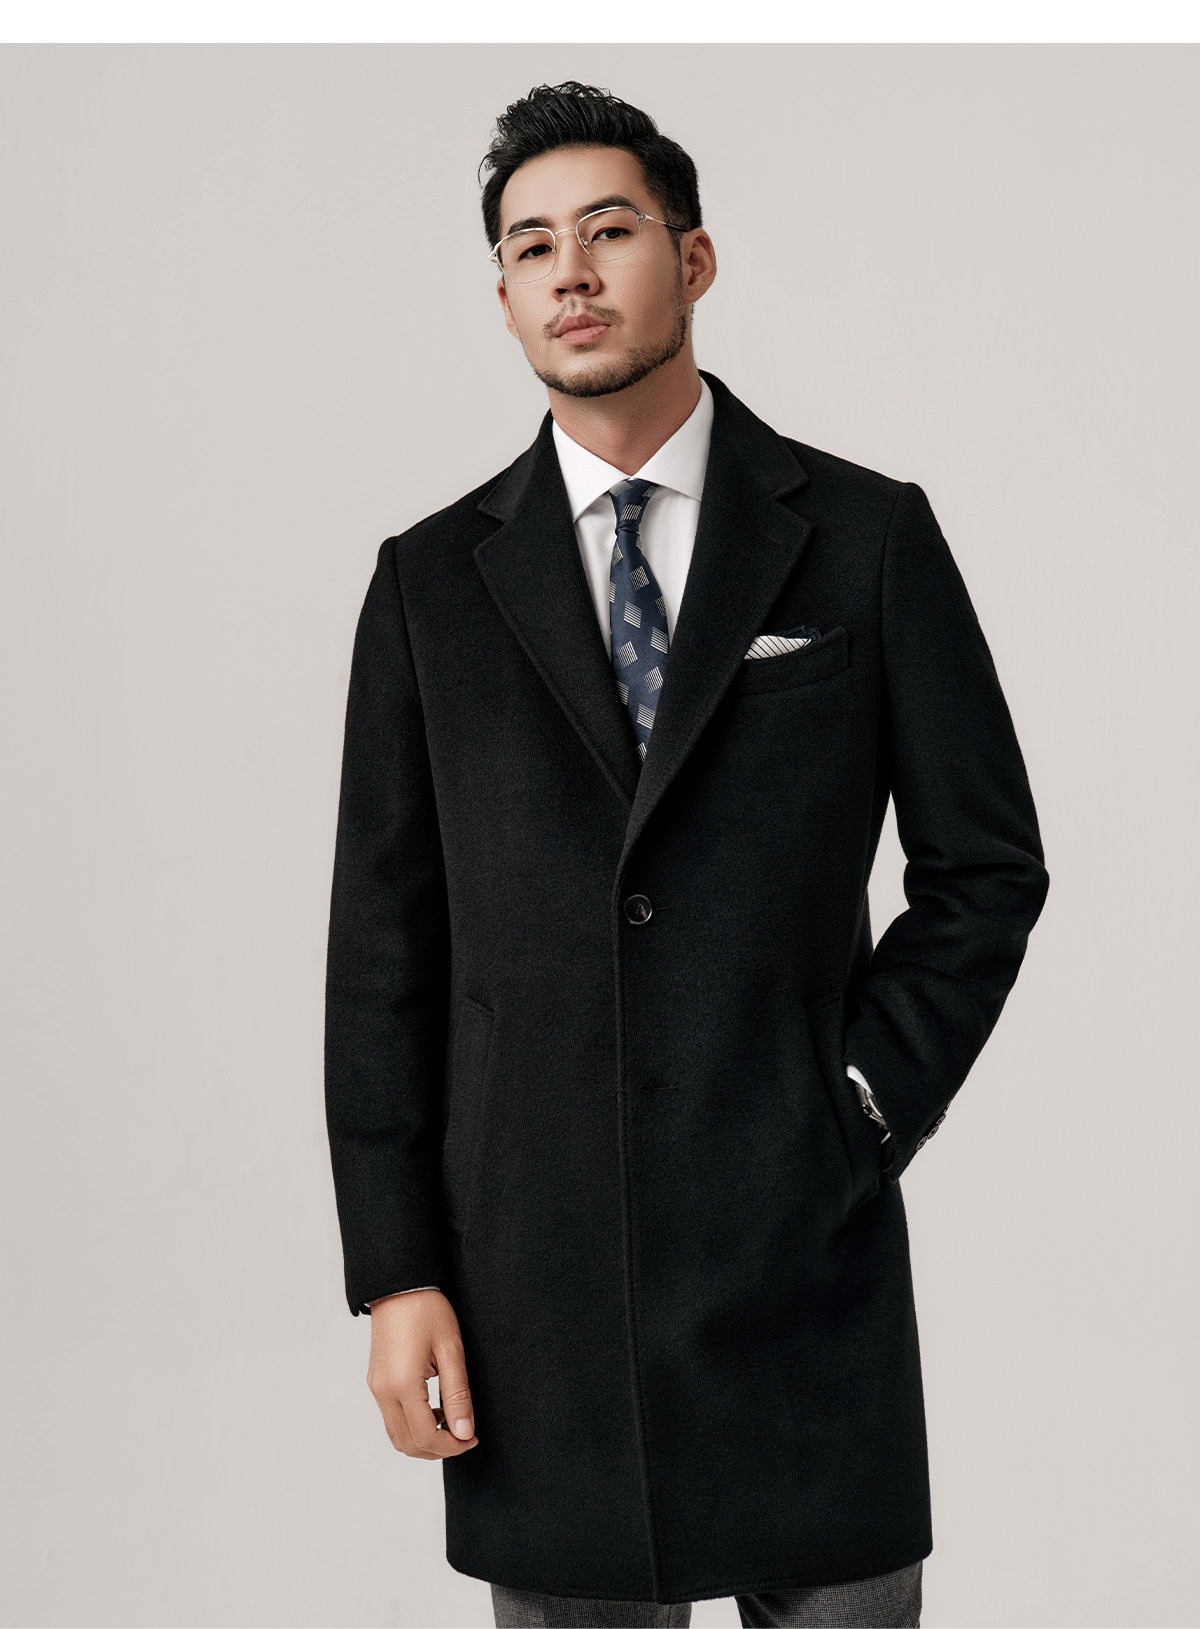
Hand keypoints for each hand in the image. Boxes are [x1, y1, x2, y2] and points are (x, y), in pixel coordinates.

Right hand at [365, 1289, 478, 1457]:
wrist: (399, 1286)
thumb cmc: (427, 1310)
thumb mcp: (451, 1349)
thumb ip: (458, 1394)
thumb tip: (465, 1432)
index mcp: (402, 1384)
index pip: (425, 1437)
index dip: (452, 1446)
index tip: (473, 1438)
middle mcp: (383, 1392)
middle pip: (408, 1444)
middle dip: (439, 1449)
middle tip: (466, 1435)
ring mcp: (376, 1389)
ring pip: (397, 1437)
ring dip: (424, 1440)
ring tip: (451, 1421)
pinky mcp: (376, 1383)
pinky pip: (392, 1420)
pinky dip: (413, 1426)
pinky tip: (434, 1409)